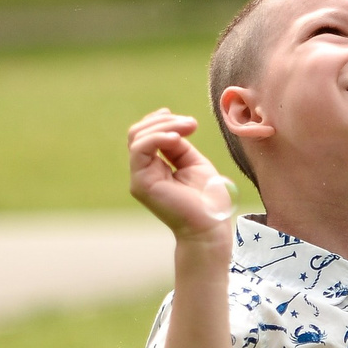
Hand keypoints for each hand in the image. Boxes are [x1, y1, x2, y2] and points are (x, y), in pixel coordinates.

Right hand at [127, 109, 235, 243]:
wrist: (210, 226)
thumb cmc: (207, 199)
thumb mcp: (194, 162)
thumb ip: (178, 145)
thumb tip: (169, 128)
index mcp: (154, 167)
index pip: (146, 135)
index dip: (161, 120)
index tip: (187, 121)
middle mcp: (143, 172)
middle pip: (138, 133)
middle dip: (164, 121)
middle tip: (191, 124)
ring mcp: (139, 178)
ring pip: (137, 137)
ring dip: (163, 126)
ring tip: (188, 127)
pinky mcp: (141, 183)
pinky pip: (140, 149)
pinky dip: (158, 137)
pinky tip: (176, 138)